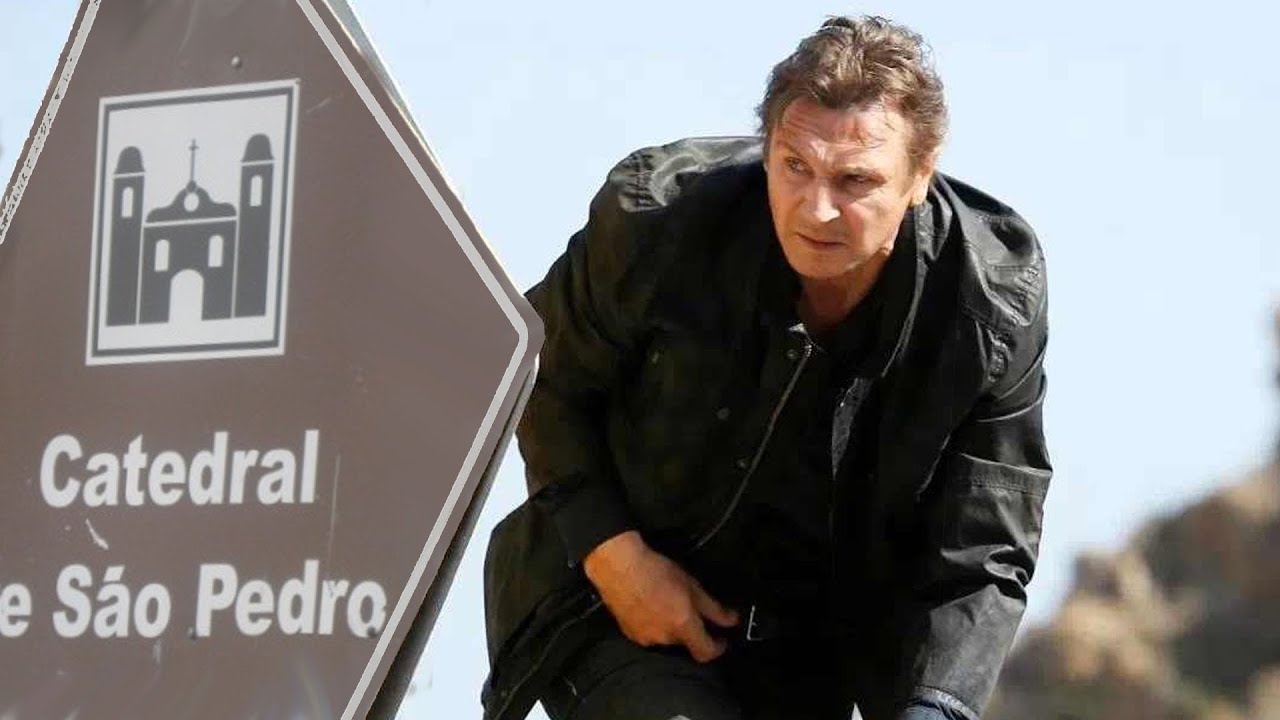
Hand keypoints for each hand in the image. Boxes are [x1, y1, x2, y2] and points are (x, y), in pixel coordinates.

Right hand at [582, 530, 739, 662]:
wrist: (618, 566)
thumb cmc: (657, 571)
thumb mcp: (692, 586)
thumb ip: (714, 609)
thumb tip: (732, 620)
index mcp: (683, 627)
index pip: (705, 653)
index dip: (717, 648)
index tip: (721, 640)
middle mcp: (664, 638)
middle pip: (685, 643)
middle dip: (690, 629)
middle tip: (688, 608)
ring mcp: (644, 638)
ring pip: (666, 638)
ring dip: (670, 627)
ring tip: (665, 603)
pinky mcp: (629, 633)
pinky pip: (648, 634)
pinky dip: (653, 625)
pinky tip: (649, 606)